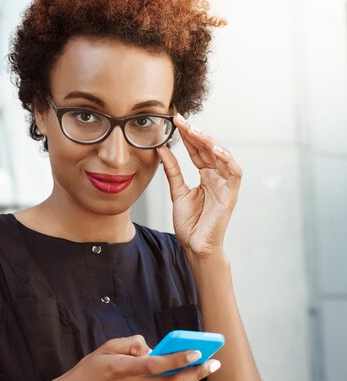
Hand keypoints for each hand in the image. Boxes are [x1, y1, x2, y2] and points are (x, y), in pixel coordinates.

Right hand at [51, 335, 220, 380]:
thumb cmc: (86, 372)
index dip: (178, 359)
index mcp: (120, 369)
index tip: (196, 352)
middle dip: (196, 374)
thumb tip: (150, 346)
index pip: (156, 365)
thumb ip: (129, 343)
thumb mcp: (104, 349)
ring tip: (201, 372)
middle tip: (212, 363)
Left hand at [157, 114, 241, 256]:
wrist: (195, 245)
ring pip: (221, 156)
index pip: (197, 151)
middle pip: (208, 150)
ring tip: (194, 130)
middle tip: (180, 119)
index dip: (187, 136)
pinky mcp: (232, 194)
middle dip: (195, 133)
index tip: (175, 121)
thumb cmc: (189, 222)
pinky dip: (226, 159)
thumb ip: (172, 170)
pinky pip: (234, 172)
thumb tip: (161, 148)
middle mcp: (217, 177)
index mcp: (206, 176)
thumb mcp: (176, 191)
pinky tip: (214, 149)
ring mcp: (226, 184)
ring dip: (208, 141)